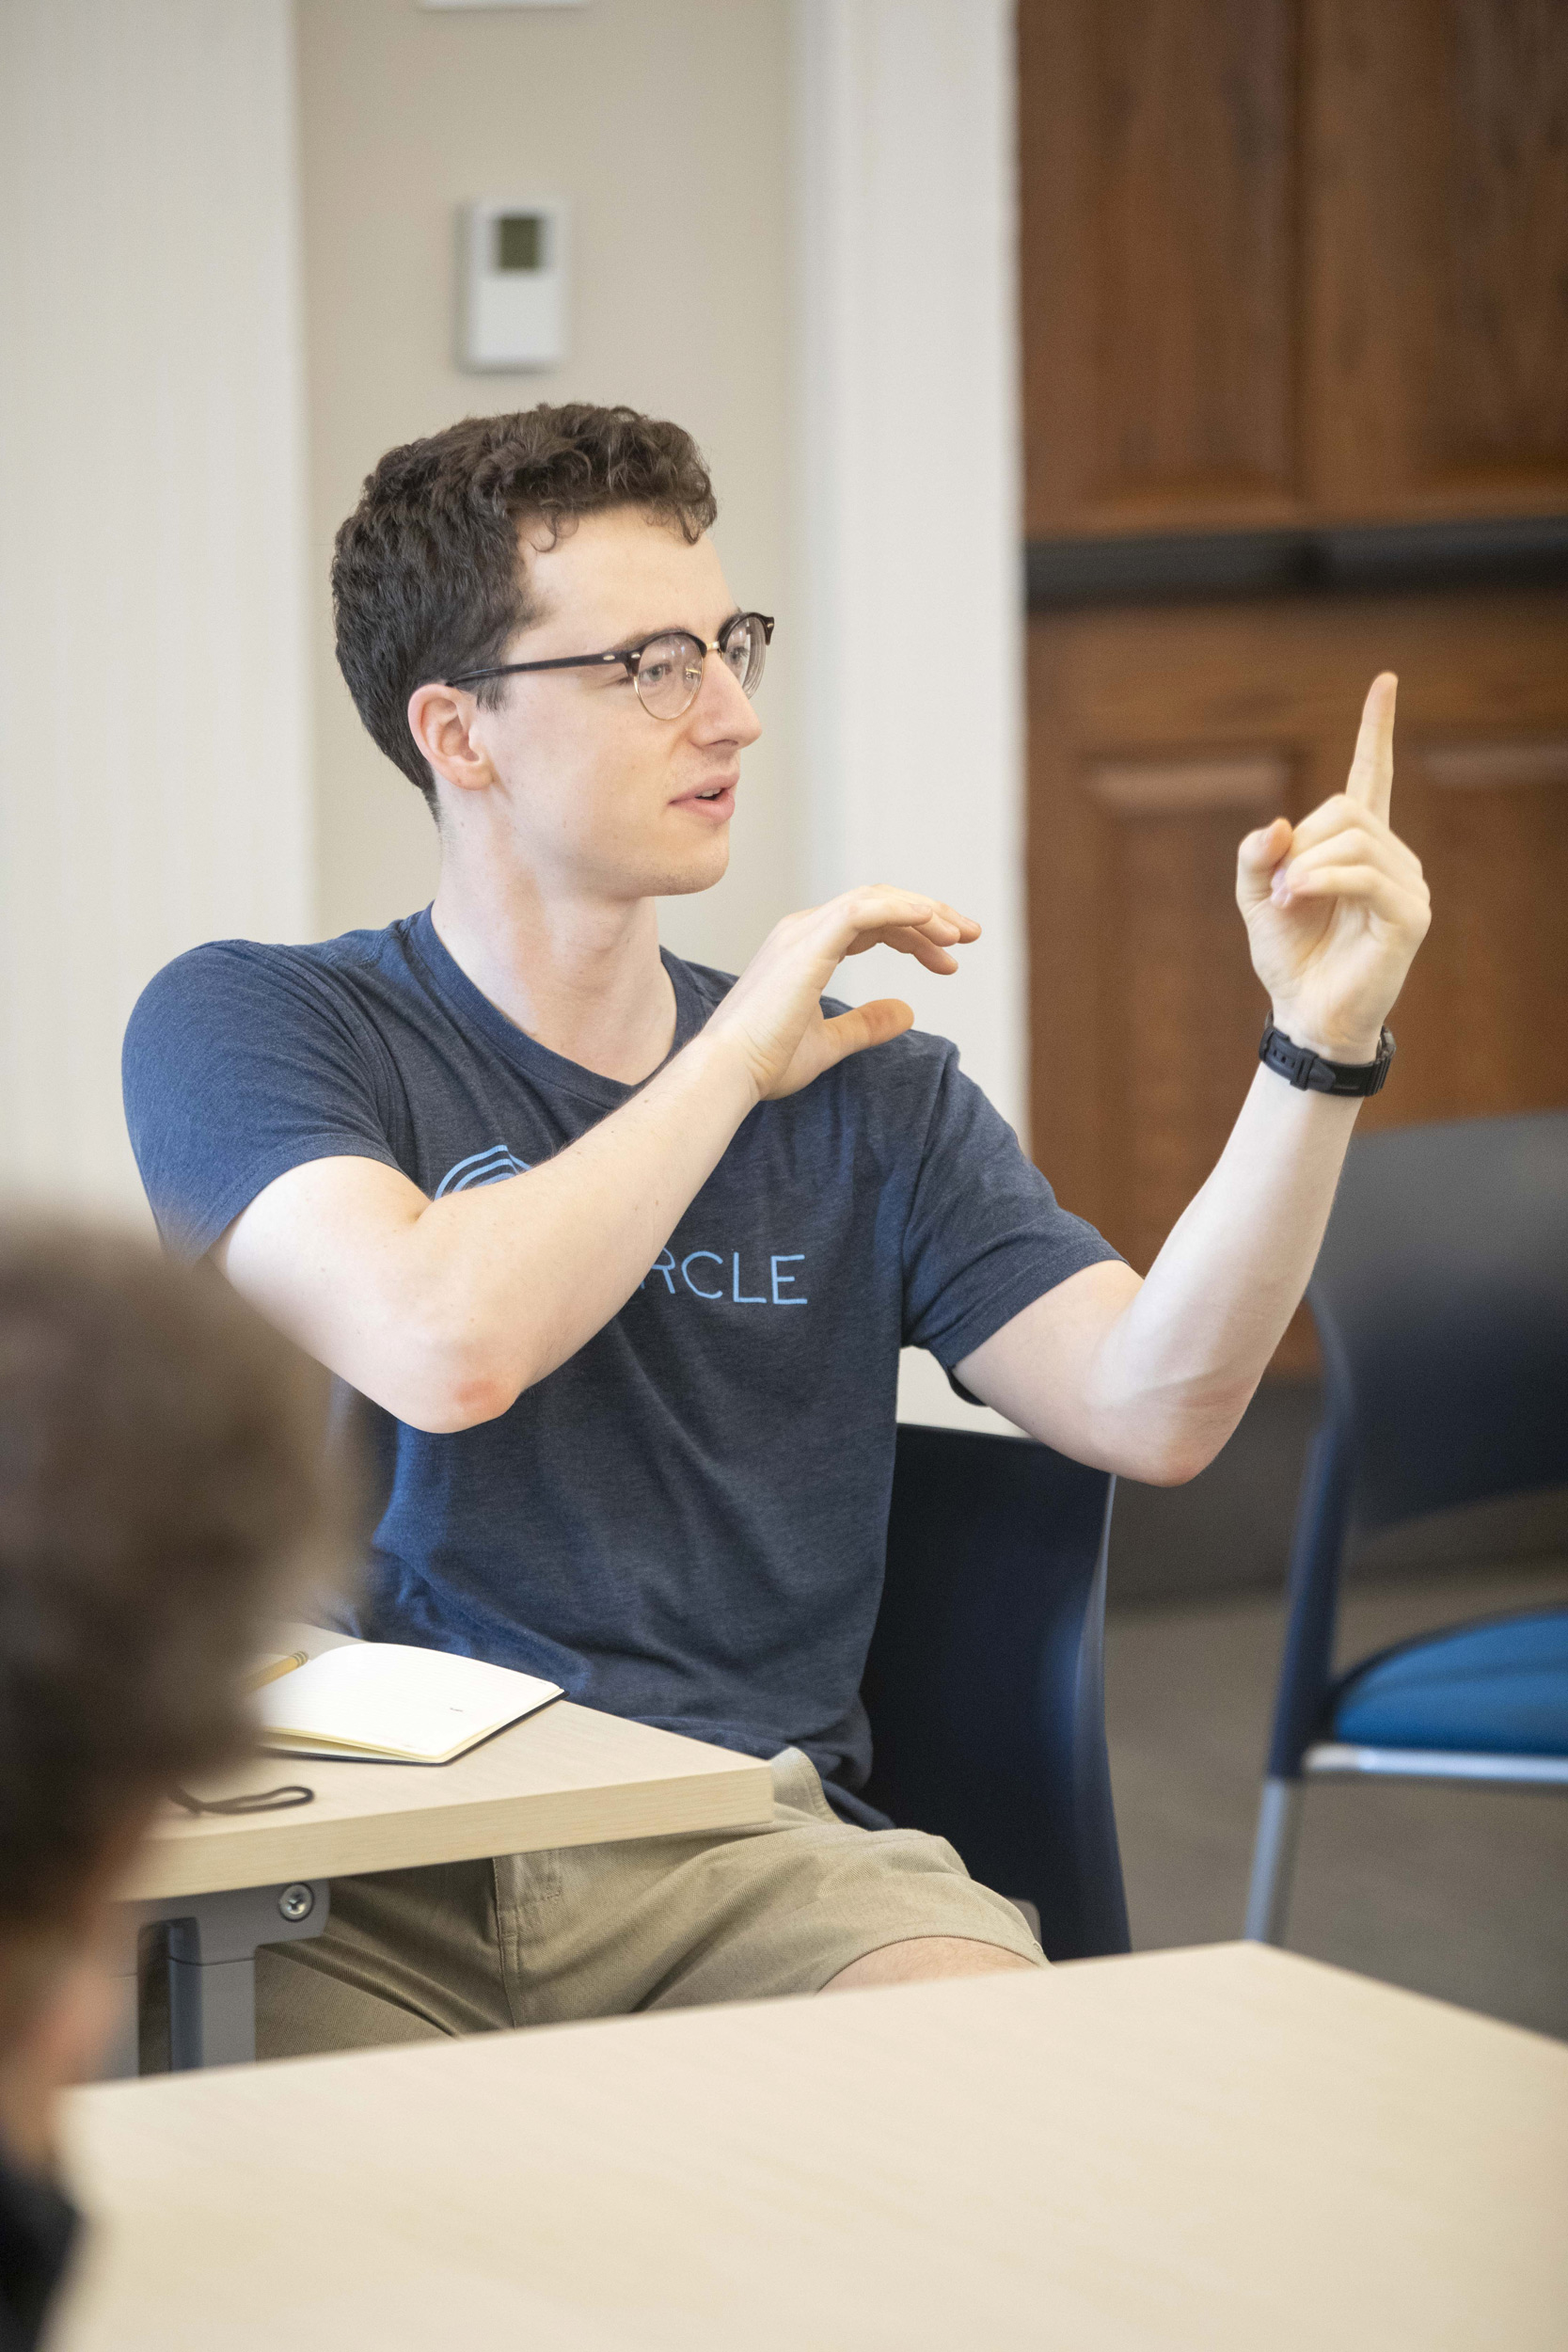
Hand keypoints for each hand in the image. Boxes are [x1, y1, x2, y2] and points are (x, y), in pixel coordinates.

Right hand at [708, 886, 980, 1101]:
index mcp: (805, 948)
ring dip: (925, 911)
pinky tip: (935, 923)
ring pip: (877, 900)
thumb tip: (908, 1011)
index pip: (871, 924)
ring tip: (962, 934)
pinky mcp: (809, 943)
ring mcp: (803, 932)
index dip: (914, 936)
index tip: (949, 961)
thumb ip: (866, 1024)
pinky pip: (865, 909)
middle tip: (969, 936)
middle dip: (929, 916)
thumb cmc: (765, 1062)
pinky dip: (903, 910)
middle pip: (880, 905)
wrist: (727, 1073)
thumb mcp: (828, 1042)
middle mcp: (802, 930)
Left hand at [1236, 674, 1430, 1060]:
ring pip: (1354, 840)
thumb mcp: (1254, 897)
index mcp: (1357, 845)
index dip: (1376, 731)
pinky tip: (1300, 898)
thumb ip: (1256, 855)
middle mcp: (1391, 856)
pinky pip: (1366, 874)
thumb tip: (1278, 824)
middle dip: (1300, 844)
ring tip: (1288, 902)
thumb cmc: (1287, 957)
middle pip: (1345, 810)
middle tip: (1280, 888)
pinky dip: (1324, 880)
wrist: (1305, 1013)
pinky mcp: (1410, 915)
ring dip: (1306, 868)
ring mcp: (1407, 883)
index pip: (1371, 776)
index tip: (1385, 682)